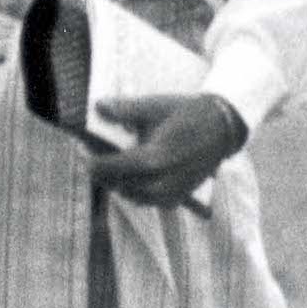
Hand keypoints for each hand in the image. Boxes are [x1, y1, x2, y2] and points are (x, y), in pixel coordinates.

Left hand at [86, 93, 245, 208]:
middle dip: (105, 174)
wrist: (222, 127)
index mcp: (153, 158)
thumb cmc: (187, 113)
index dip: (94, 163)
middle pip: (118, 184)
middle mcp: (162, 181)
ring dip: (119, 184)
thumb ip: (123, 109)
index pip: (111, 168)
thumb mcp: (154, 106)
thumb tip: (98, 107)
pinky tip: (134, 177)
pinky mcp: (179, 197)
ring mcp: (171, 192)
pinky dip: (137, 191)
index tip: (84, 154)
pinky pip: (149, 201)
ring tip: (113, 168)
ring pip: (132, 196)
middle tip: (95, 160)